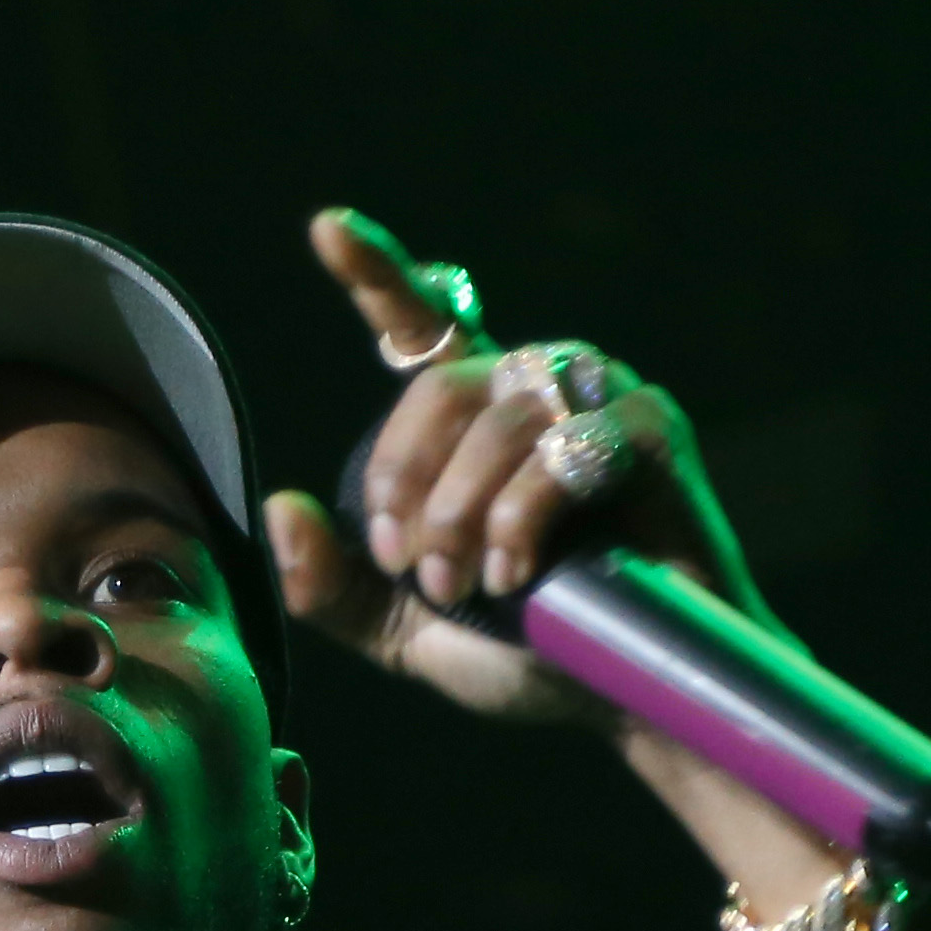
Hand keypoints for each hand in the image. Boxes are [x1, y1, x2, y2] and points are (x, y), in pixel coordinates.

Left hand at [264, 206, 774, 729]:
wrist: (629, 700)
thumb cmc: (530, 652)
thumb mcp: (404, 630)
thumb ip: (336, 582)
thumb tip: (280, 510)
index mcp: (475, 413)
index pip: (420, 325)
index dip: (377, 272)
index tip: (328, 229)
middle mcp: (534, 383)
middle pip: (437, 388)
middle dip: (406, 484)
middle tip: (412, 568)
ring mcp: (596, 397)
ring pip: (498, 418)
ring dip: (462, 508)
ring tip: (462, 585)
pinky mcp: (650, 430)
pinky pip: (567, 446)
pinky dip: (525, 511)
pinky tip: (517, 573)